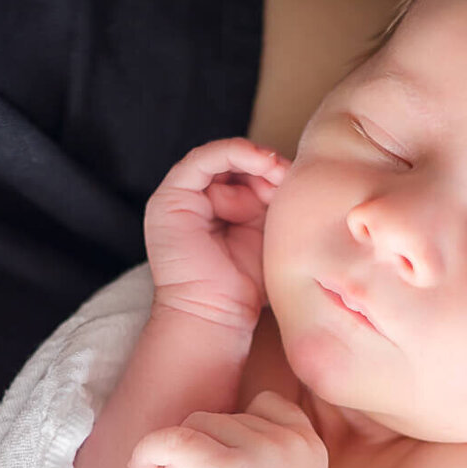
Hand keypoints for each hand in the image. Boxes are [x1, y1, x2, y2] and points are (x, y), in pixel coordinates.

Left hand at [129, 389, 327, 467]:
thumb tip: (198, 426)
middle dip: (202, 457)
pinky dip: (150, 450)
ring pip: (197, 428)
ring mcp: (263, 451)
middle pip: (221, 418)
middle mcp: (291, 440)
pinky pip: (174, 439)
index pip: (263, 404)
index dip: (232, 434)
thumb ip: (259, 448)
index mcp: (307, 442)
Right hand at [144, 136, 287, 329]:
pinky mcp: (170, 198)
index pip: (245, 175)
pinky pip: (202, 160)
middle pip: (234, 165)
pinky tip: (258, 160)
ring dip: (253, 160)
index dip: (271, 172)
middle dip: (265, 167)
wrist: (216, 315)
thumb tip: (283, 172)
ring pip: (220, 159)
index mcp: (216, 210)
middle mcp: (196, 201)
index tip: (296, 181)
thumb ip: (269, 203)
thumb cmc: (244, 286)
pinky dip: (232, 153)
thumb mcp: (265, 234)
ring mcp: (180, 198)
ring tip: (276, 172)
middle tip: (288, 176)